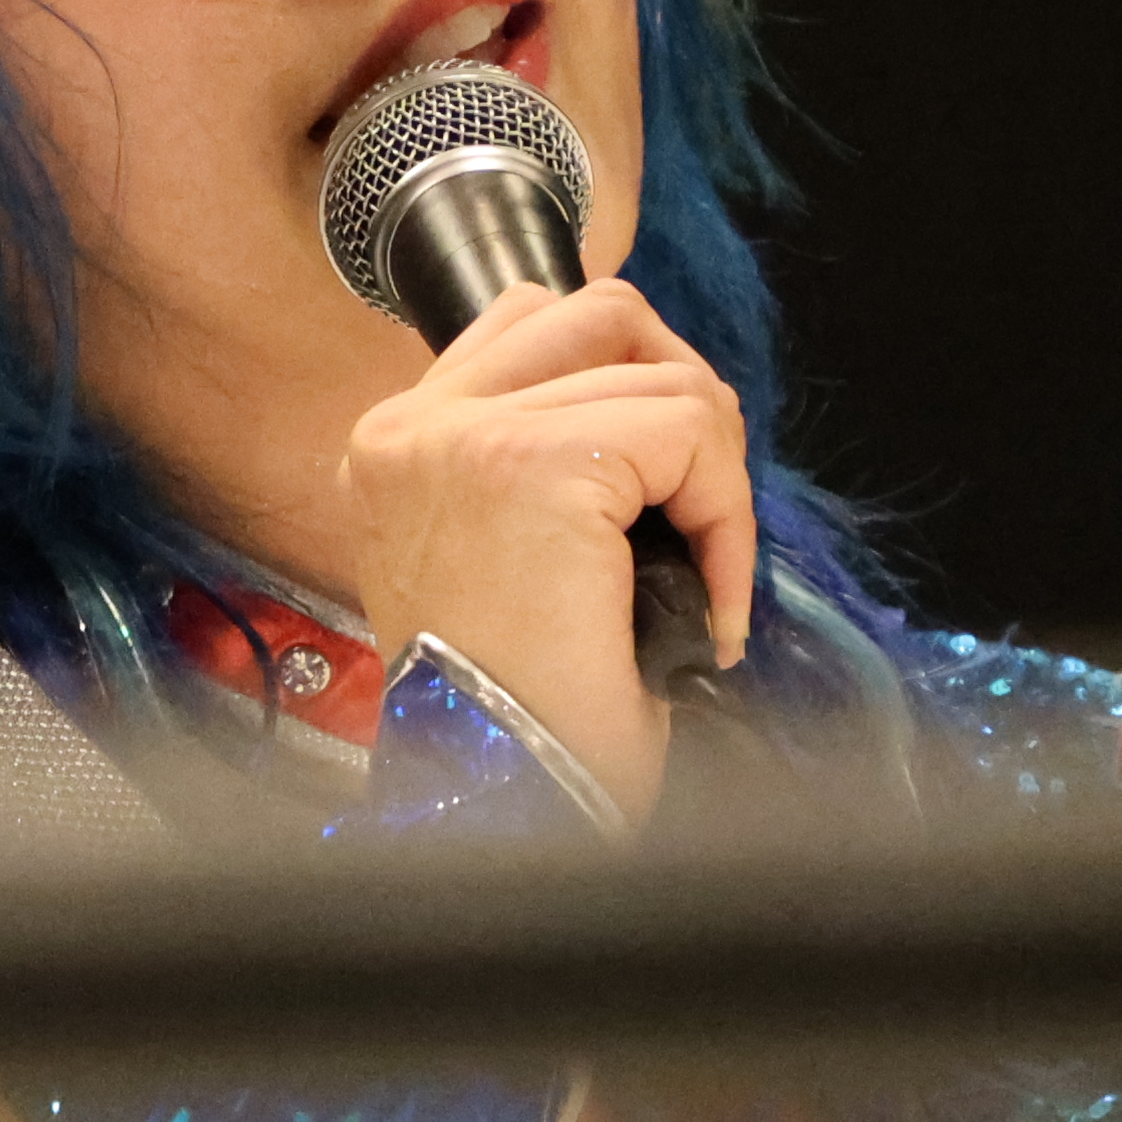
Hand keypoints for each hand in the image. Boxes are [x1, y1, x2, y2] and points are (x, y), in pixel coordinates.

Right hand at [339, 279, 755, 818]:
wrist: (496, 807)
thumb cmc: (511, 721)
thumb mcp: (500, 564)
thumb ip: (538, 463)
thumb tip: (656, 406)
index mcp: (394, 446)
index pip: (531, 321)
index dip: (626, 384)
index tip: (655, 490)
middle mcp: (412, 427)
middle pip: (602, 314)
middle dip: (682, 401)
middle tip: (696, 516)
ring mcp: (466, 437)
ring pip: (663, 376)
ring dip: (713, 479)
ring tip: (698, 582)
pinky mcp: (535, 465)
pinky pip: (690, 432)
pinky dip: (728, 518)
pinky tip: (707, 608)